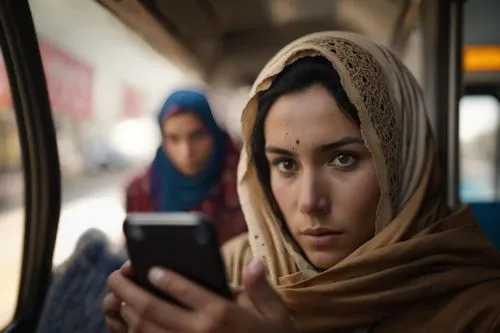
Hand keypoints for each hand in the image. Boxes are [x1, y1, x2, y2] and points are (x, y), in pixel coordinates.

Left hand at [107, 259, 295, 332]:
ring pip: (146, 331)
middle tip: (115, 277)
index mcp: (221, 314)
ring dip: (126, 314)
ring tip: (118, 298)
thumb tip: (255, 262)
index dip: (164, 277)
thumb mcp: (275, 315)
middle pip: (153, 309)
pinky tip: (129, 326)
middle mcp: (199, 332)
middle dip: (129, 290)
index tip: (150, 268)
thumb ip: (261, 288)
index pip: (186, 290)